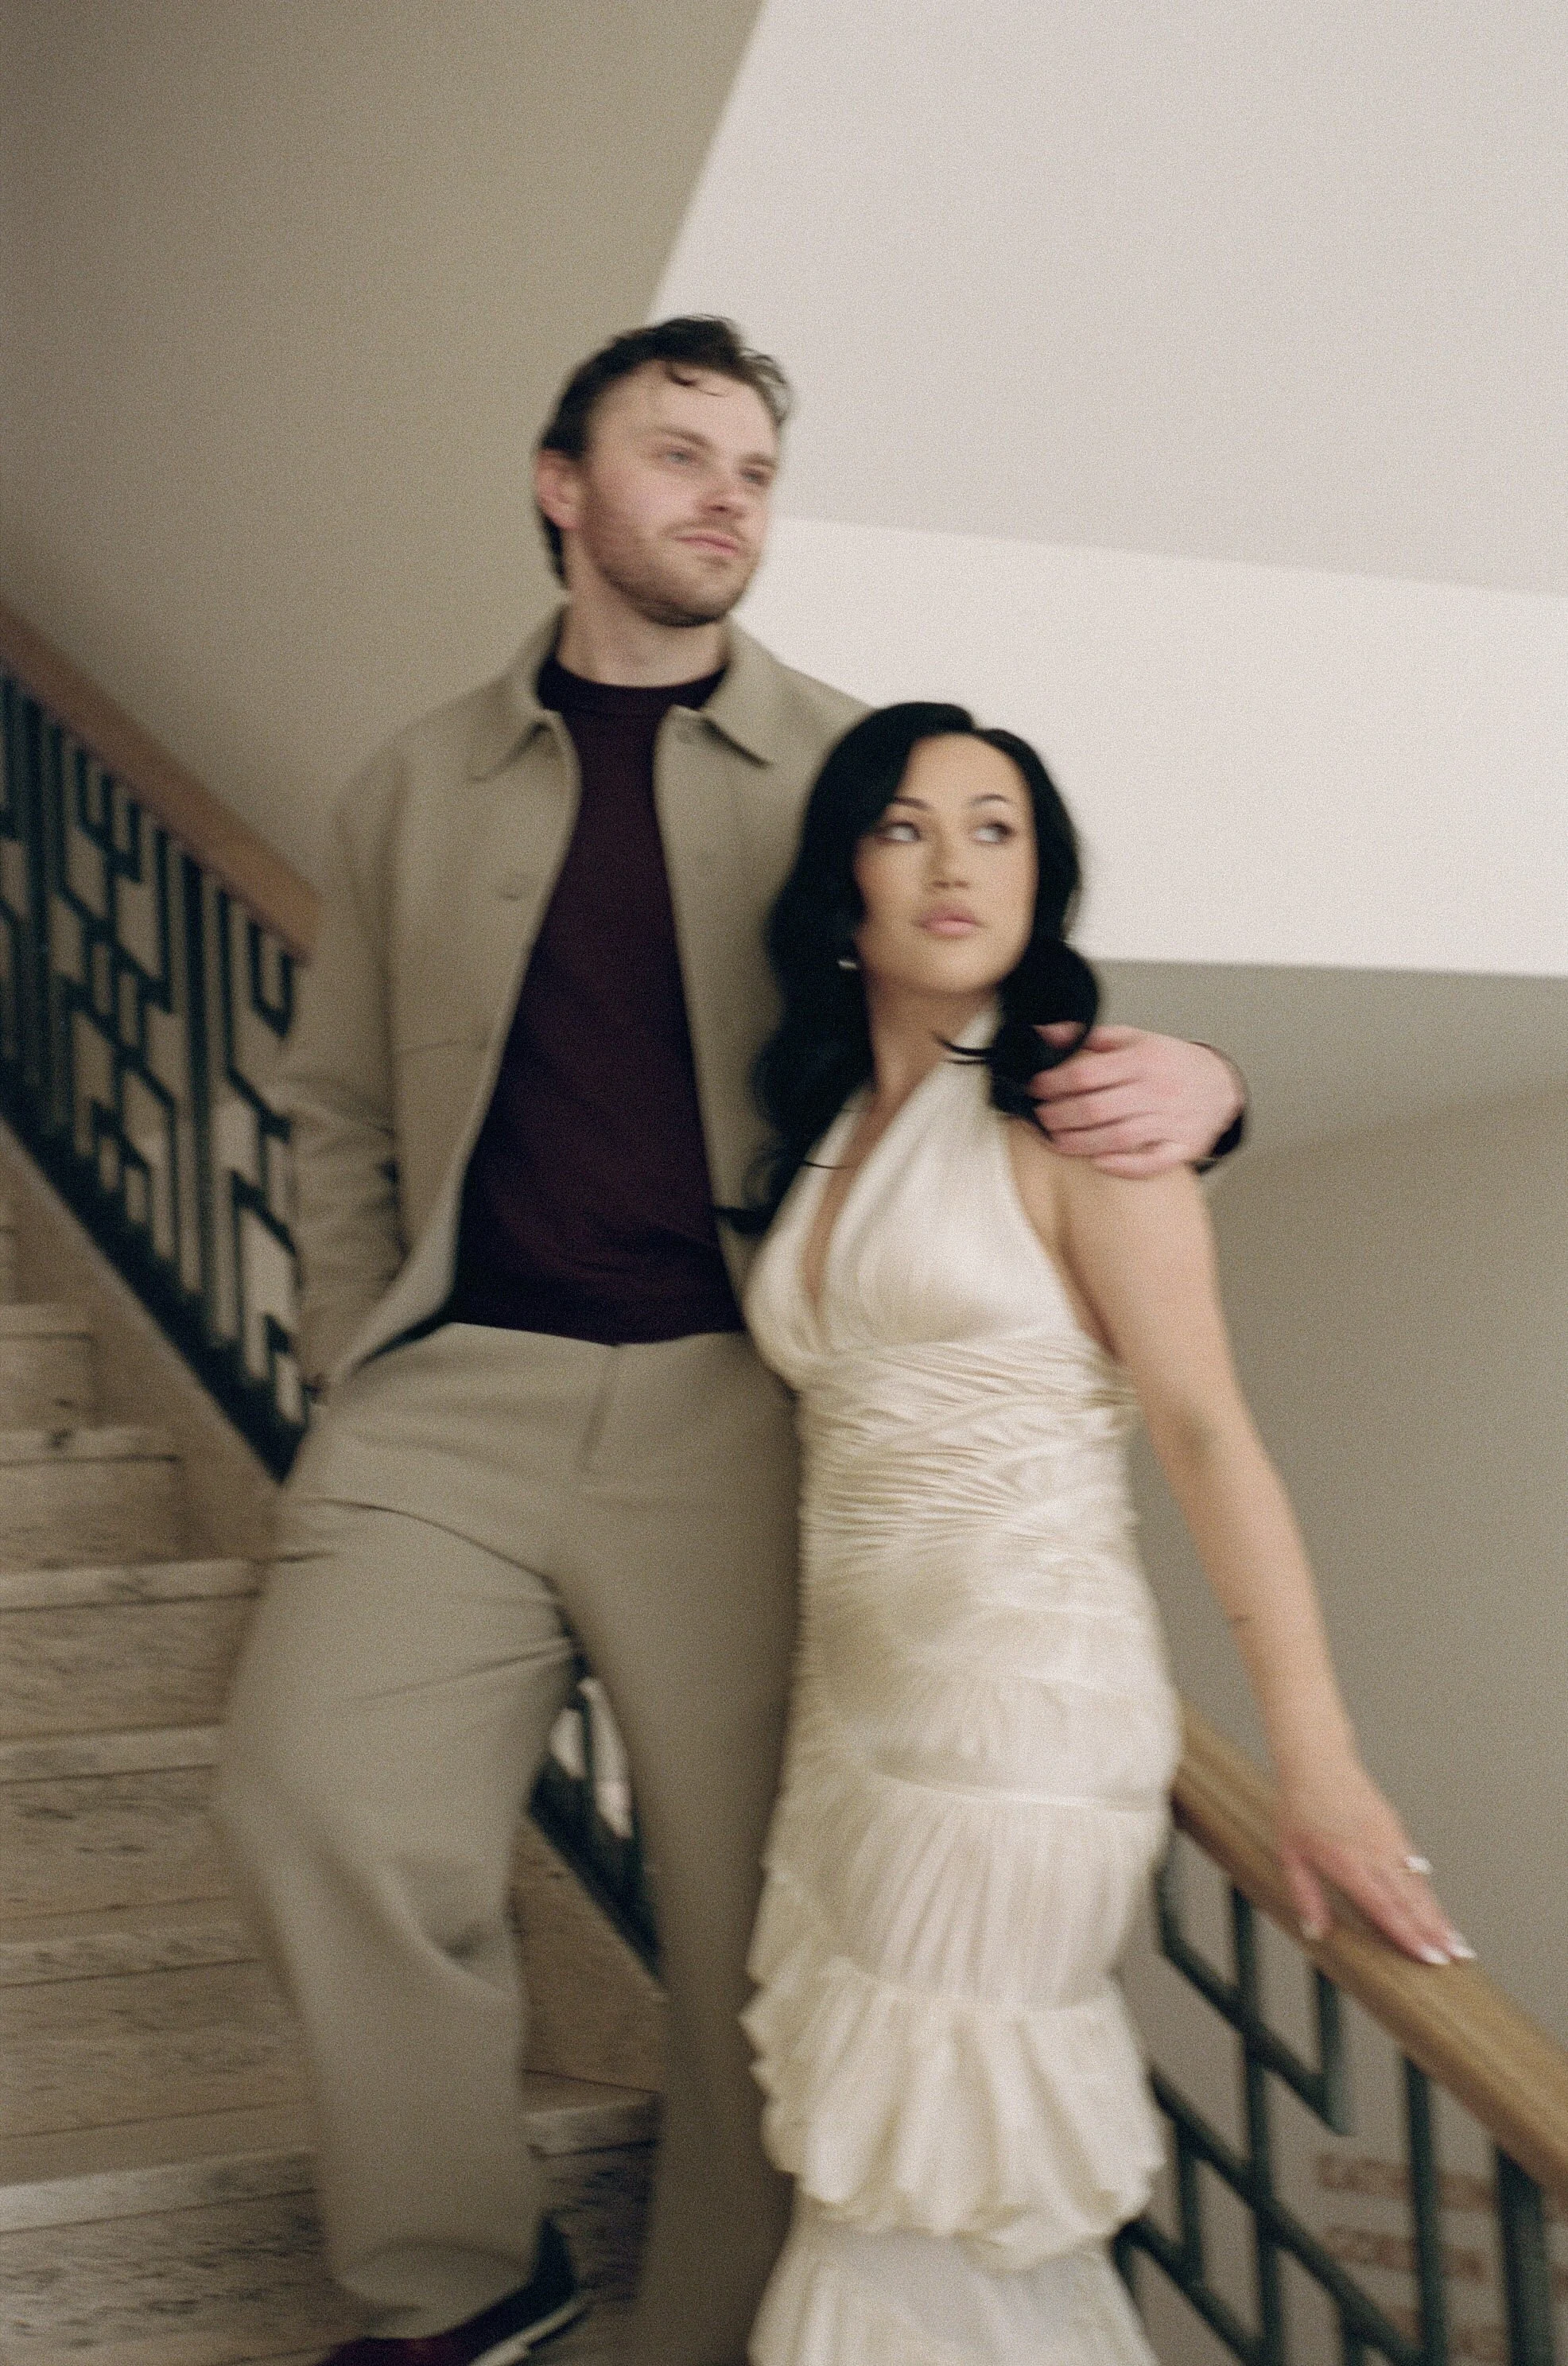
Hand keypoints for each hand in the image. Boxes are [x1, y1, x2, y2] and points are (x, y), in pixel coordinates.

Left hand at [1030, 1026, 1244, 1176]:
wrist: (1220, 1084)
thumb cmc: (1170, 1063)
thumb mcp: (1135, 1040)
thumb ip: (1090, 1038)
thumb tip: (1045, 1034)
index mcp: (1143, 1060)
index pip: (1087, 1074)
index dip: (1054, 1083)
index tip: (1035, 1088)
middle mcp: (1156, 1090)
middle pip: (1096, 1109)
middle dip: (1059, 1116)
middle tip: (1040, 1117)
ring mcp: (1169, 1122)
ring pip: (1116, 1137)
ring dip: (1080, 1143)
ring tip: (1056, 1141)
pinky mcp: (1180, 1148)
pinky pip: (1149, 1162)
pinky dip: (1122, 1165)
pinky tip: (1098, 1162)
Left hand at [1276, 1759, 1473, 1965]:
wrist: (1317, 1761)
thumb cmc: (1299, 1807)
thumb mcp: (1290, 1855)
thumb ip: (1306, 1895)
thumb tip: (1315, 1932)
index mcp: (1348, 1864)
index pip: (1385, 1908)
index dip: (1409, 1936)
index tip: (1429, 1958)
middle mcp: (1374, 1854)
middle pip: (1410, 1901)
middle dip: (1435, 1933)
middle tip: (1456, 1959)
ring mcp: (1388, 1840)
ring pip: (1418, 1885)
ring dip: (1439, 1916)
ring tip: (1457, 1943)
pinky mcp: (1394, 1829)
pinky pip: (1415, 1865)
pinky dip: (1428, 1890)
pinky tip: (1438, 1909)